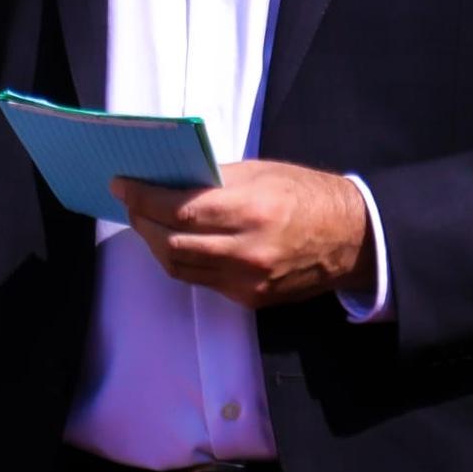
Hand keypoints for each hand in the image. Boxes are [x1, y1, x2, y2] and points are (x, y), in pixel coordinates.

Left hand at [112, 160, 374, 308]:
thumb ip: (211, 179)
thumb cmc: (303, 194)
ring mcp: (249, 282)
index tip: (120, 185)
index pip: (179, 210)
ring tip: (145, 221)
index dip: (143, 198)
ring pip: (180, 268)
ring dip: (154, 244)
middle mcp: (248, 252)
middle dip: (142, 221)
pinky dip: (180, 260)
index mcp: (251, 211)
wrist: (352, 239)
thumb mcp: (258, 172)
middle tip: (129, 202)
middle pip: (172, 244)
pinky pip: (201, 280)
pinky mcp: (251, 299)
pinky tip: (174, 242)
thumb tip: (165, 179)